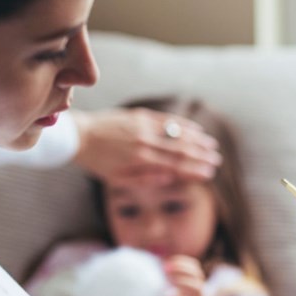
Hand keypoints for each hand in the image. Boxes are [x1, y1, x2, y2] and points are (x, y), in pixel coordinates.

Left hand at [70, 108, 222, 186]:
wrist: (79, 135)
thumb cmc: (97, 161)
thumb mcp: (117, 179)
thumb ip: (144, 180)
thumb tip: (169, 178)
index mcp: (140, 160)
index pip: (174, 165)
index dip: (194, 170)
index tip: (209, 174)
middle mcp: (145, 142)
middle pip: (180, 149)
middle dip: (201, 156)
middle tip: (216, 161)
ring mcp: (143, 126)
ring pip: (176, 133)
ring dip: (197, 140)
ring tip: (212, 146)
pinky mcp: (140, 116)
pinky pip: (166, 120)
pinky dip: (183, 124)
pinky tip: (195, 129)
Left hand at [164, 255, 205, 295]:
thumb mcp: (167, 293)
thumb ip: (163, 281)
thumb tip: (150, 264)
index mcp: (193, 285)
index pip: (195, 268)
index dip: (183, 263)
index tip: (166, 263)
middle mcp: (198, 294)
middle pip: (198, 277)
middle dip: (182, 271)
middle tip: (166, 270)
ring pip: (199, 291)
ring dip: (183, 284)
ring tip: (169, 283)